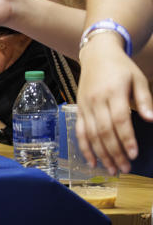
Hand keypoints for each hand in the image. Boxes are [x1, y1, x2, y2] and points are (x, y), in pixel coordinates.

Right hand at [77, 34, 152, 173]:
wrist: (96, 54)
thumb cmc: (121, 67)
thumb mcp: (138, 79)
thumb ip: (145, 99)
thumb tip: (151, 119)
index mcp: (113, 92)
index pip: (119, 120)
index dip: (126, 138)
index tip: (134, 154)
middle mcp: (96, 100)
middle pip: (104, 130)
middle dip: (114, 152)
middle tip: (124, 168)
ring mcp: (85, 105)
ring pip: (91, 134)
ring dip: (101, 154)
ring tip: (111, 170)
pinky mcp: (79, 108)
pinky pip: (79, 131)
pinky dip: (84, 147)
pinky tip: (92, 161)